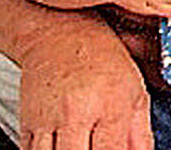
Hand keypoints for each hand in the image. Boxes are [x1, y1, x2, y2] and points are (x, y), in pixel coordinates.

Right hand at [17, 24, 152, 149]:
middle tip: (97, 148)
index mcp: (110, 106)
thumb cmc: (101, 58)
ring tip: (81, 146)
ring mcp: (50, 120)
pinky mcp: (28, 123)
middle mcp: (78, 114)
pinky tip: (63, 147)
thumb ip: (141, 132)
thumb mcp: (136, 90)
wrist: (61, 32)